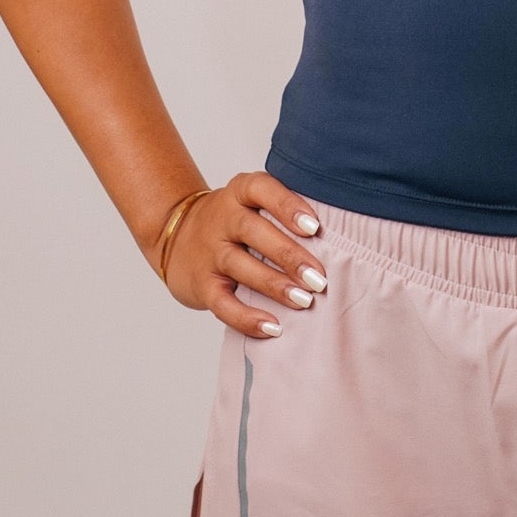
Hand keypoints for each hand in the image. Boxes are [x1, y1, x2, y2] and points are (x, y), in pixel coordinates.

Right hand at [163, 171, 327, 339]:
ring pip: (240, 266)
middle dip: (289, 255)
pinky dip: (246, 317)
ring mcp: (210, 252)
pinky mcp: (202, 284)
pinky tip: (273, 326)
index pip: (261, 190)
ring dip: (275, 285)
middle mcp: (222, 218)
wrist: (175, 237)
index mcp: (239, 192)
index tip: (315, 227)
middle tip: (319, 277)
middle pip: (253, 231)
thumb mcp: (252, 202)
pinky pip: (222, 303)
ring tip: (305, 301)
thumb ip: (286, 210)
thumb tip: (341, 234)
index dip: (287, 206)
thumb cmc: (234, 221)